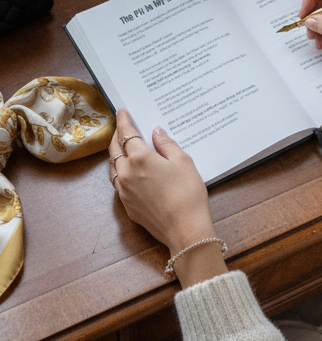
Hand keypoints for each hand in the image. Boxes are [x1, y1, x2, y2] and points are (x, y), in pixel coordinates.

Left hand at [109, 109, 226, 285]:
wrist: (184, 229)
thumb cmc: (188, 194)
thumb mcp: (183, 162)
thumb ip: (167, 144)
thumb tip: (156, 132)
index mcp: (140, 158)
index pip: (126, 133)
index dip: (124, 120)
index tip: (122, 111)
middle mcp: (126, 172)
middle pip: (115, 148)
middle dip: (118, 135)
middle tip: (123, 127)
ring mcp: (123, 190)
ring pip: (113, 166)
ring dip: (117, 154)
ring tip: (125, 147)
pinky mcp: (127, 205)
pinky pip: (118, 182)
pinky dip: (121, 171)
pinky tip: (131, 171)